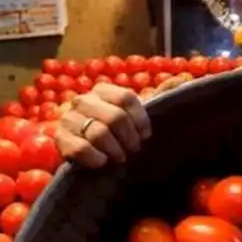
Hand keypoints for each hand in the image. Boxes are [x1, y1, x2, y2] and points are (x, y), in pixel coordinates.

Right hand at [53, 76, 187, 167]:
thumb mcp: (136, 113)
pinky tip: (103, 162)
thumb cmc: (116, 131)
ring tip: (119, 158)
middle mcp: (83, 100)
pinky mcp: (59, 139)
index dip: (140, 120)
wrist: (82, 148)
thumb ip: (158, 96)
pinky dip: (95, 158)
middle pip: (115, 118)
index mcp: (103, 90)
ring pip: (97, 133)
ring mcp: (68, 118)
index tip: (146, 135)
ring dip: (114, 150)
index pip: (126, 98)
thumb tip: (181, 79)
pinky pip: (79, 148)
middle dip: (129, 139)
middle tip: (133, 151)